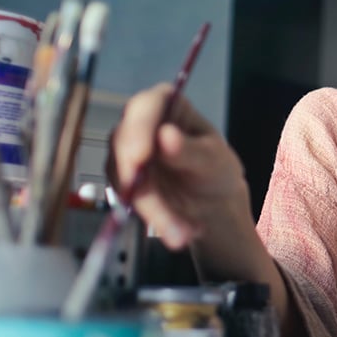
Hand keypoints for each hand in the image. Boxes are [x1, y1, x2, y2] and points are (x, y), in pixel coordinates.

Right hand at [109, 83, 251, 248]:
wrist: (211, 200)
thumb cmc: (215, 168)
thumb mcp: (212, 158)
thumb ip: (189, 149)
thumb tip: (166, 136)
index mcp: (166, 104)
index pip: (144, 106)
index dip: (138, 130)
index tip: (141, 157)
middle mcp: (139, 123)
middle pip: (124, 143)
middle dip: (140, 181)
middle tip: (158, 210)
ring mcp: (126, 151)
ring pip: (123, 177)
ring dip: (150, 209)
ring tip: (181, 232)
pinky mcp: (122, 179)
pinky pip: (125, 198)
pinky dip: (151, 218)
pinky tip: (175, 230)